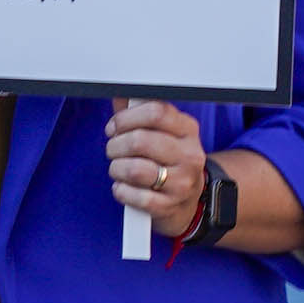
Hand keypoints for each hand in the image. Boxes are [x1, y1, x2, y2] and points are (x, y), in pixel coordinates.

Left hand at [107, 99, 215, 239]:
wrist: (190, 202)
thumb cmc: (169, 163)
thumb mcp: (163, 134)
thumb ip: (140, 113)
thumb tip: (120, 96)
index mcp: (188, 130)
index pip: (156, 112)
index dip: (127, 117)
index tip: (114, 126)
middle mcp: (189, 155)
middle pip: (140, 141)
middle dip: (116, 145)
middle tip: (113, 149)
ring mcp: (181, 183)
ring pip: (135, 169)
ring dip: (116, 168)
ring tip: (118, 168)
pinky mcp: (168, 206)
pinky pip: (133, 196)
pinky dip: (120, 190)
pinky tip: (123, 187)